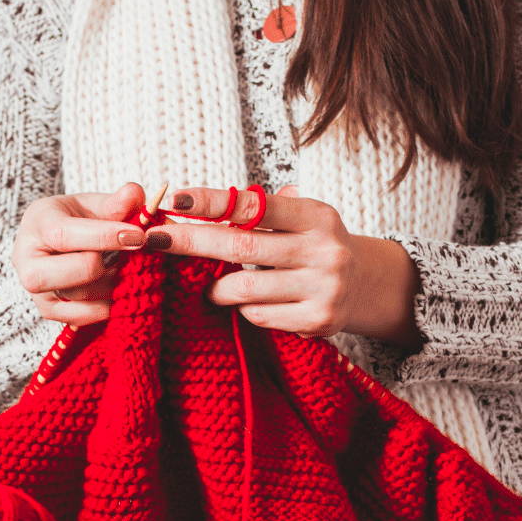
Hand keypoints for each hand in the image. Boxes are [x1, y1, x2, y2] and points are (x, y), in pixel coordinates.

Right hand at [12, 182, 147, 325]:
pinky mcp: (46, 310)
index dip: (105, 236)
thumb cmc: (77, 220)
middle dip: (105, 264)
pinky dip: (104, 307)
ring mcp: (34, 288)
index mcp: (37, 222)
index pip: (66, 235)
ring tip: (121, 269)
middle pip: (72, 270)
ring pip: (79, 296)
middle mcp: (26, 257)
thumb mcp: (95, 204)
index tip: (139, 236)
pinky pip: (79, 318)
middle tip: (125, 255)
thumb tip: (134, 193)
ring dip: (110, 285)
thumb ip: (116, 202)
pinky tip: (116, 290)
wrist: (57, 242)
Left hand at [147, 186, 421, 343]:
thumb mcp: (301, 218)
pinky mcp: (318, 321)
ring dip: (216, 287)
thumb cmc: (314, 244)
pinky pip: (259, 316)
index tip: (174, 199)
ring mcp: (323, 288)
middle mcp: (324, 250)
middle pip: (241, 247)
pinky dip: (243, 309)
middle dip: (191, 242)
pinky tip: (247, 303)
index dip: (211, 202)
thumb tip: (185, 204)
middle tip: (154, 240)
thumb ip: (257, 211)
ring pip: (244, 289)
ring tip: (210, 285)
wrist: (367, 285)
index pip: (253, 206)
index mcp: (316, 216)